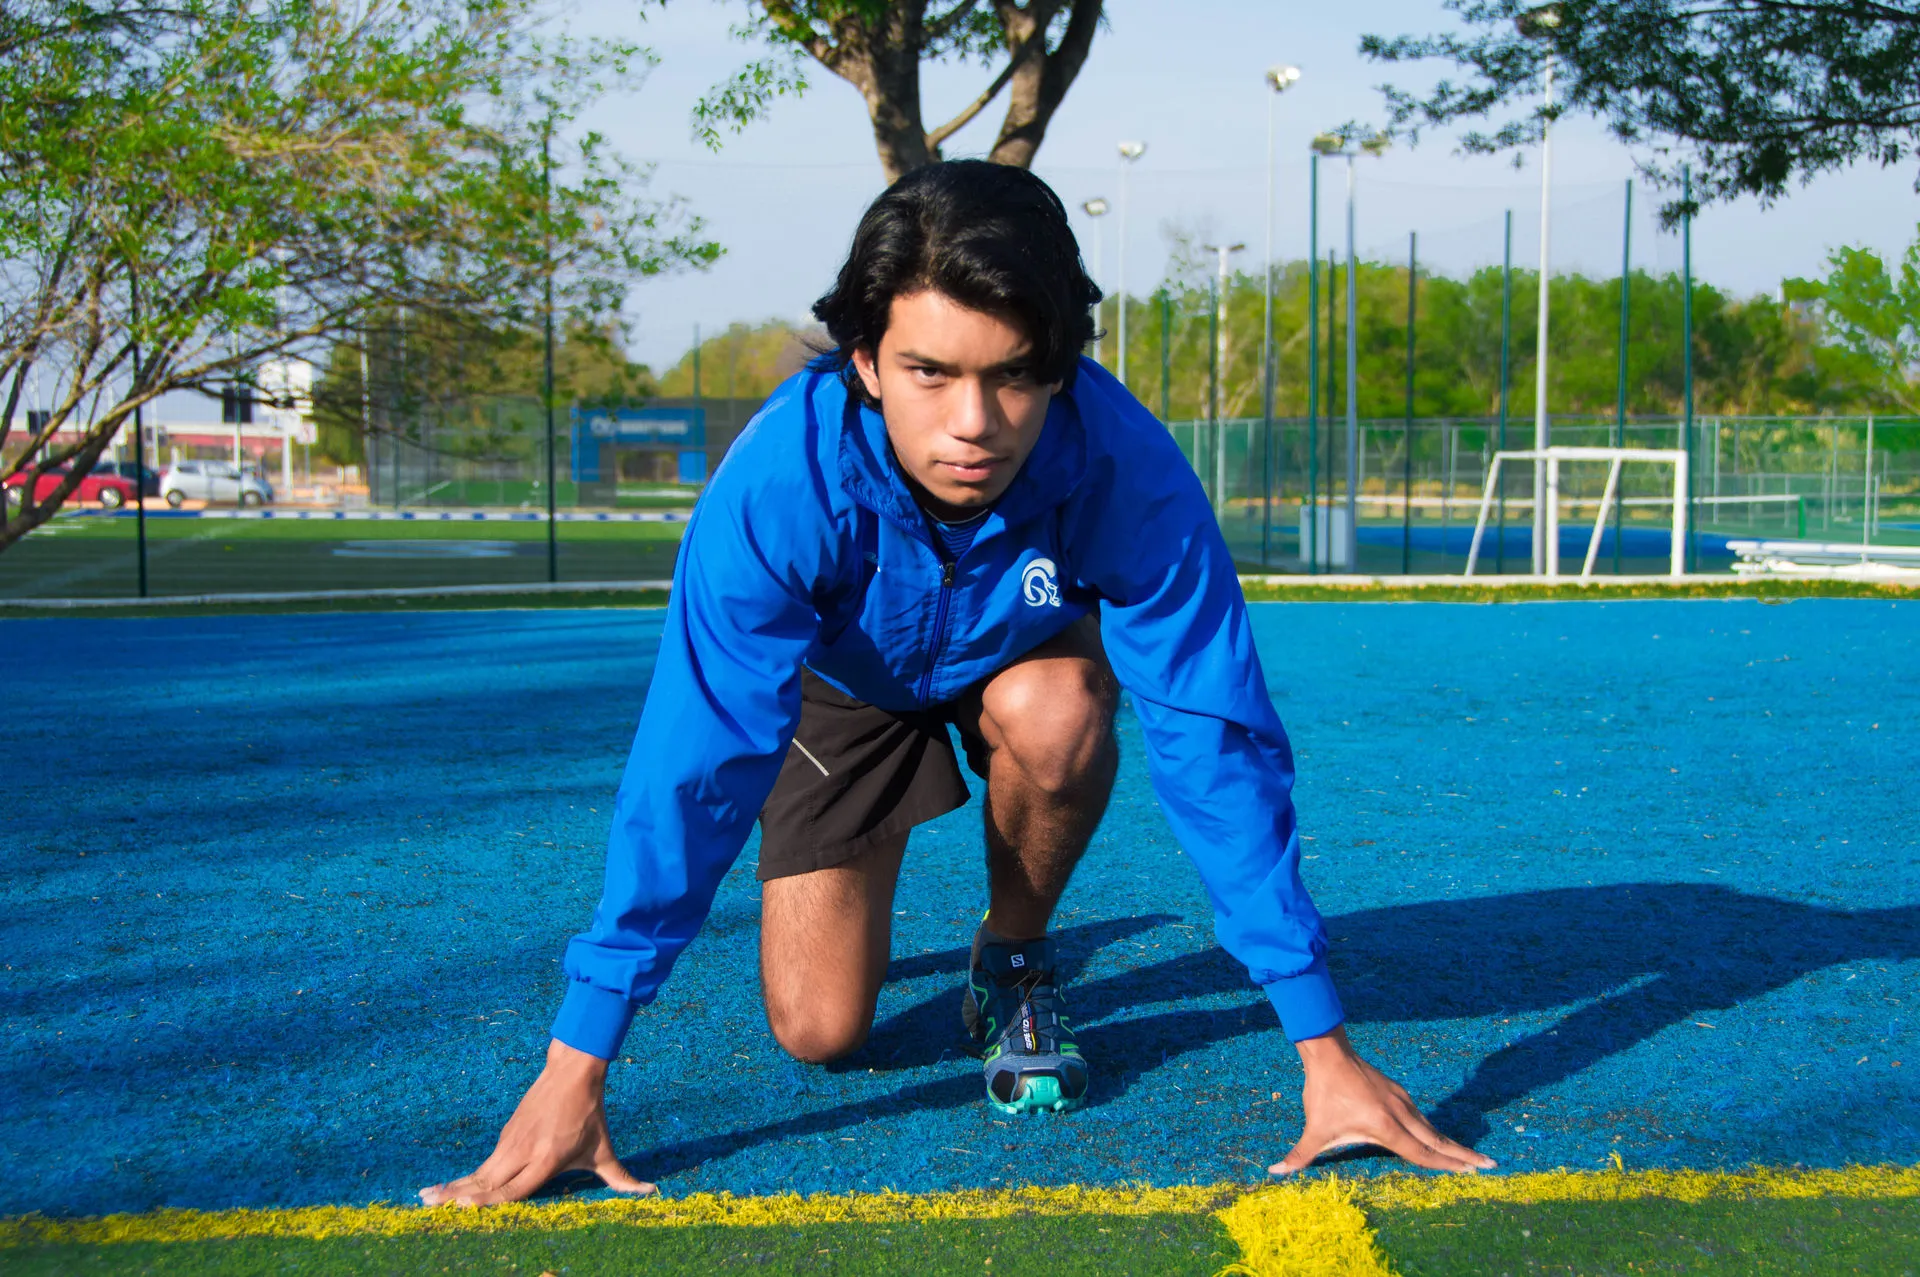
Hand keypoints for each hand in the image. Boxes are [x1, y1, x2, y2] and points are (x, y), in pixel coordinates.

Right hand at [418, 1038, 655, 1206]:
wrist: (572, 1072)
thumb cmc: (590, 1115)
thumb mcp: (605, 1150)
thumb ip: (622, 1178)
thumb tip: (651, 1192)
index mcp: (547, 1159)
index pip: (514, 1188)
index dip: (487, 1200)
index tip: (462, 1206)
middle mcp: (523, 1152)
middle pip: (486, 1181)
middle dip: (456, 1196)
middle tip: (428, 1207)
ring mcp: (511, 1142)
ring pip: (479, 1171)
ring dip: (451, 1185)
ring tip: (425, 1199)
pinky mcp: (505, 1135)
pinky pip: (483, 1162)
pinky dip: (463, 1176)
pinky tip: (446, 1187)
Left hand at [1269, 1026, 1495, 1176]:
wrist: (1329, 1053)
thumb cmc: (1323, 1093)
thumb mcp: (1314, 1129)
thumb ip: (1300, 1155)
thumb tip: (1275, 1171)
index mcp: (1386, 1127)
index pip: (1422, 1153)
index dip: (1447, 1166)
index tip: (1472, 1171)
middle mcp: (1401, 1113)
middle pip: (1438, 1140)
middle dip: (1463, 1155)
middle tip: (1489, 1165)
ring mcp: (1402, 1100)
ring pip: (1431, 1127)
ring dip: (1449, 1142)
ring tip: (1468, 1156)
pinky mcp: (1397, 1091)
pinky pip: (1420, 1116)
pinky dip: (1433, 1129)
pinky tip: (1436, 1137)